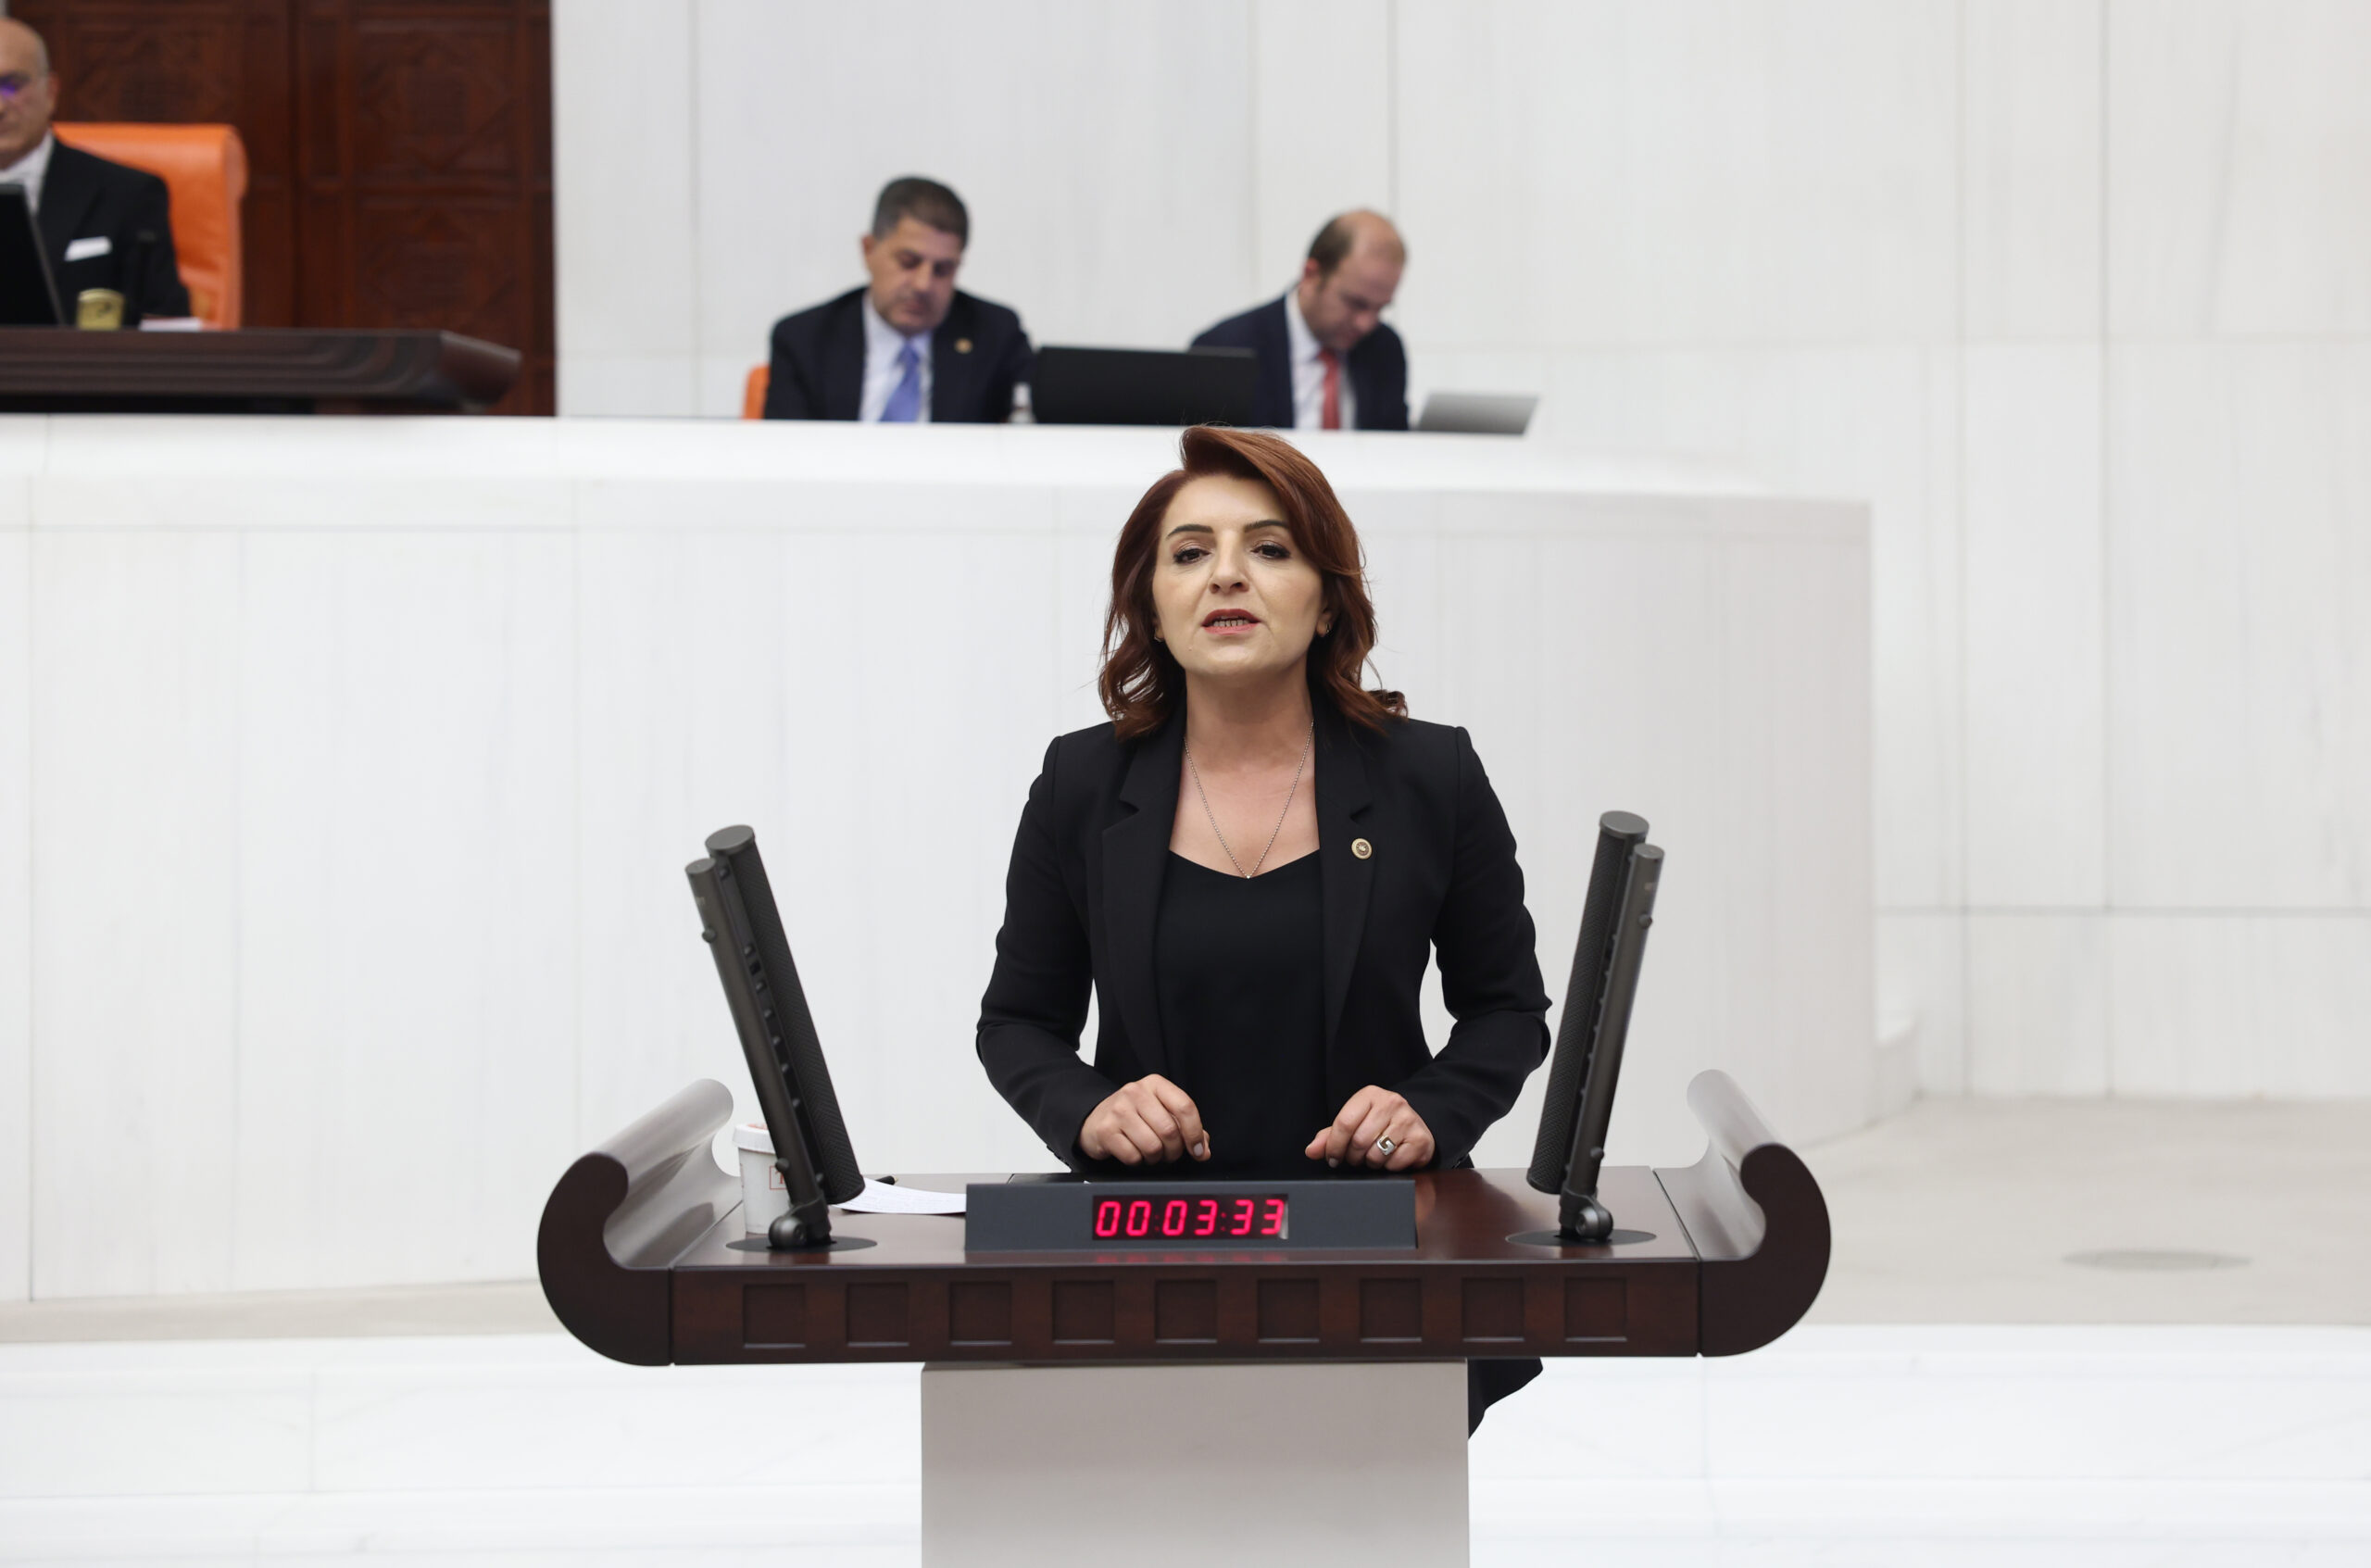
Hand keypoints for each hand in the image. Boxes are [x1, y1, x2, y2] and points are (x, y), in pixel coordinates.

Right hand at [1078, 1075, 1210, 1165]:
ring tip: (1150, 1153)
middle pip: (1170, 1130)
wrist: (1095, 1118)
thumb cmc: (1134, 1116)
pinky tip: (1134, 1152)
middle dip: (1174, 1150)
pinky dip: (1138, 1161)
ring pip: (1153, 1146)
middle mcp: (1135, 1092)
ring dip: (1156, 1158)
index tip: (1197, 1150)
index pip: (1185, 1106)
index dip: (1195, 1133)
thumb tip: (1203, 1150)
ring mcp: (1118, 1110)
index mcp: (1155, 1084)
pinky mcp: (1105, 1130)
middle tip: (1169, 1153)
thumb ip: (1186, 1128)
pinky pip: (1133, 1156)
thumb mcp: (1161, 1112)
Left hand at [1307, 1086, 1433, 1171]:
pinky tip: (1391, 1158)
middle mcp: (1391, 1103)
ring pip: (1376, 1154)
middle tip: (1355, 1157)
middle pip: (1359, 1141)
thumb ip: (1330, 1136)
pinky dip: (1389, 1167)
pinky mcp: (1421, 1139)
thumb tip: (1311, 1150)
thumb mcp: (1355, 1122)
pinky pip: (1395, 1163)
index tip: (1333, 1158)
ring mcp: (1408, 1120)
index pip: (1344, 1123)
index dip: (1334, 1146)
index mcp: (1370, 1095)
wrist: (1415, 1123)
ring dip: (1370, 1162)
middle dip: (1353, 1157)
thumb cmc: (1379, 1123)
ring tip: (1374, 1156)